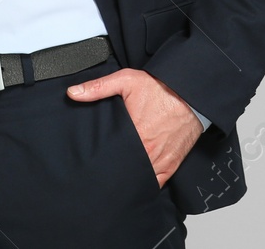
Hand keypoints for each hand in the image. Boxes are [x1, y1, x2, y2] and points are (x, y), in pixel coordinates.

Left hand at [67, 68, 201, 186]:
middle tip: (100, 170)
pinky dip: (145, 184)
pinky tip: (135, 182)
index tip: (92, 161)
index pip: (109, 157)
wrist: (191, 95)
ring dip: (128, 179)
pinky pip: (155, 183)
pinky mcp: (170, 165)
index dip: (98, 161)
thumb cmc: (161, 89)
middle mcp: (147, 152)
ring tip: (114, 178)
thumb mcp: (127, 80)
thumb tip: (73, 93)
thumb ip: (98, 87)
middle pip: (123, 171)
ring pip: (138, 180)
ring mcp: (159, 161)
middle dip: (111, 171)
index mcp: (133, 134)